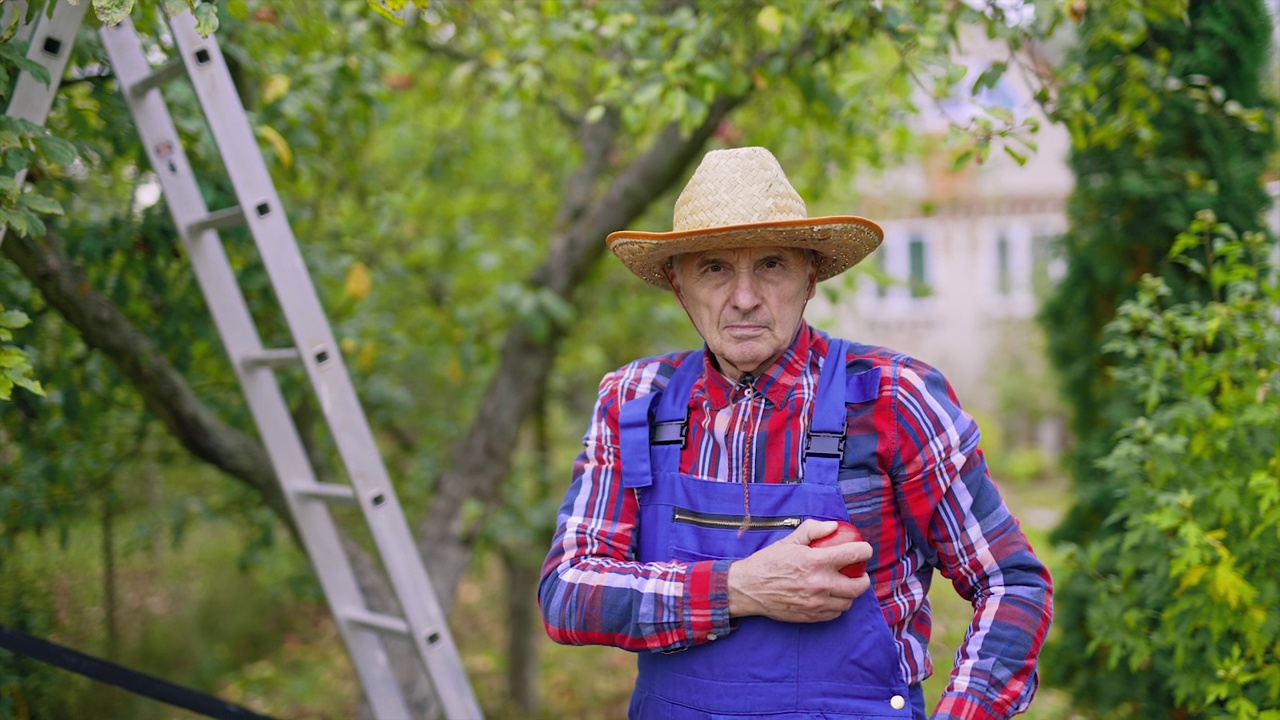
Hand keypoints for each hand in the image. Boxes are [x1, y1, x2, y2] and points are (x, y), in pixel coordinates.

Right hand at [727, 519, 872, 622]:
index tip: (864, 550)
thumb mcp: (789, 541)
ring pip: (848, 603)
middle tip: (859, 574)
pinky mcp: (811, 616)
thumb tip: (834, 526)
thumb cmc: (768, 562)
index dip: (865, 550)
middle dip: (864, 579)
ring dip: (850, 594)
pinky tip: (832, 598)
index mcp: (817, 562)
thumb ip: (813, 530)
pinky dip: (837, 606)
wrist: (749, 588)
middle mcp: (821, 584)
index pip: (854, 554)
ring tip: (844, 586)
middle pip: (859, 586)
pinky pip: (835, 614)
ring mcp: (817, 603)